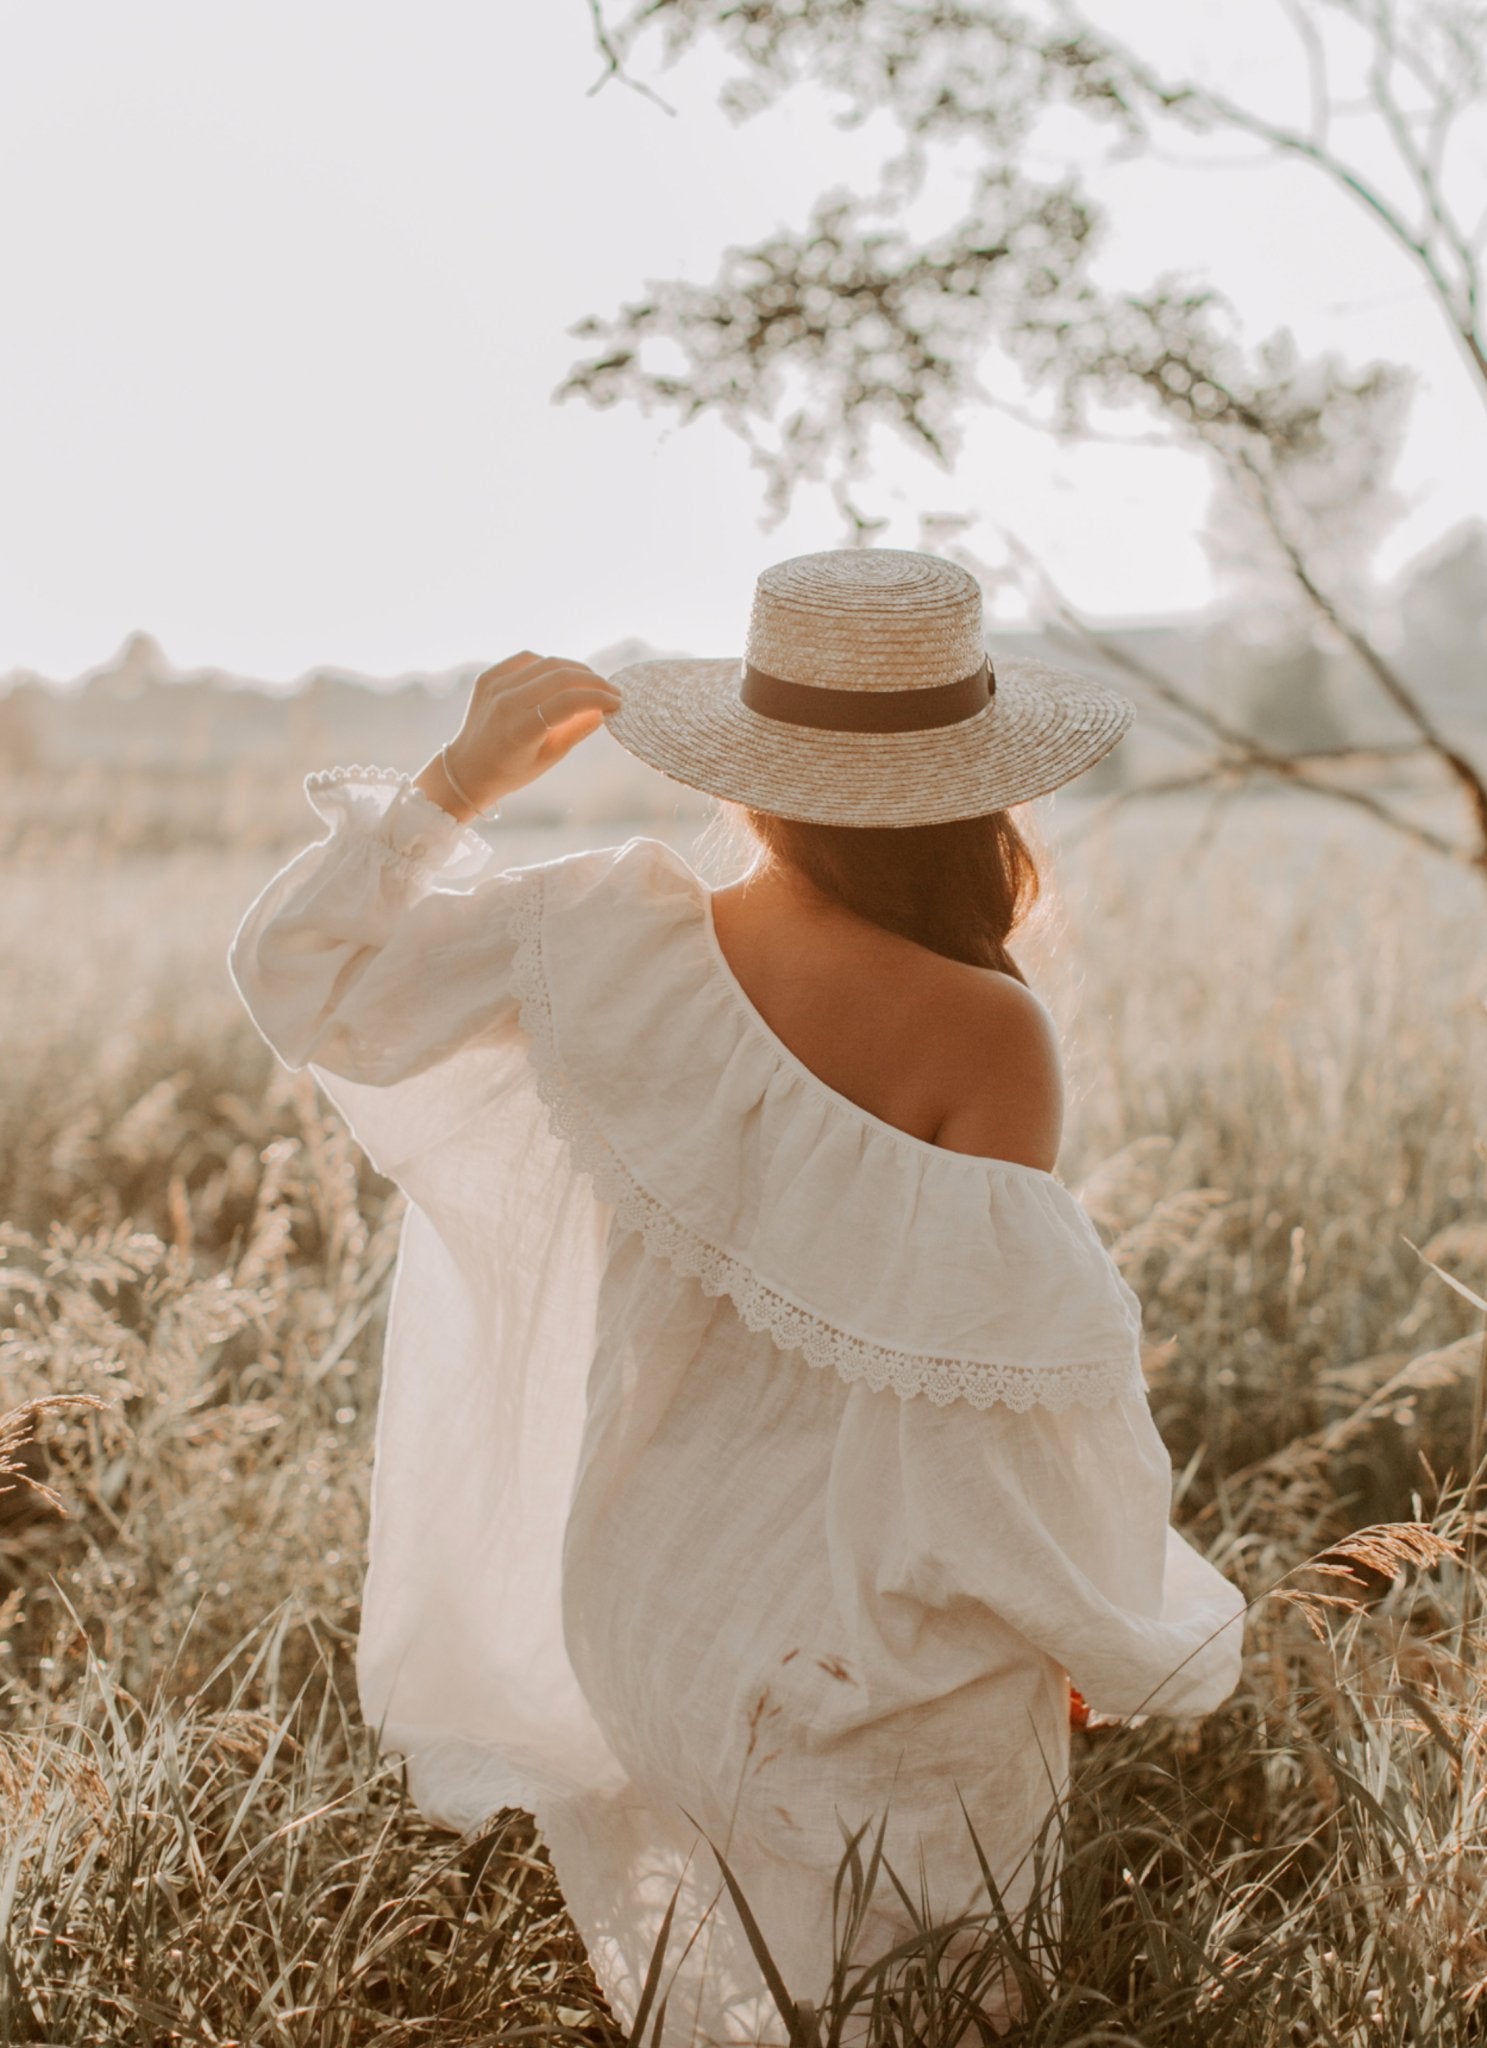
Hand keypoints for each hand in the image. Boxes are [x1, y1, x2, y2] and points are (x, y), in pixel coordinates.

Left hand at [414, 651, 622, 820]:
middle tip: (611, 690)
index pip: (570, 702)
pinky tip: (561, 676)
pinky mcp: (488, 677)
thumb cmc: (511, 771)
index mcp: (521, 730)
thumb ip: (576, 731)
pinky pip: (526, 660)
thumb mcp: (549, 758)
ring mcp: (495, 686)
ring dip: (575, 669)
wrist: (466, 769)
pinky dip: (548, 664)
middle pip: (560, 676)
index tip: (617, 703)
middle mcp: (506, 703)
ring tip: (591, 682)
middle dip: (593, 680)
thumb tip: (603, 711)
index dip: (598, 698)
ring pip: (546, 663)